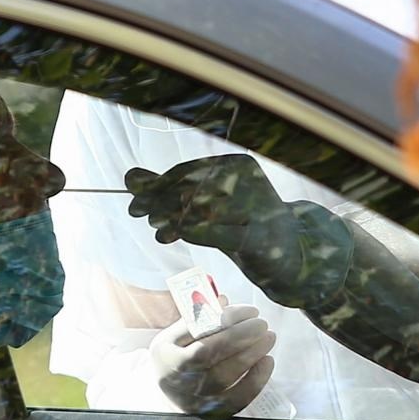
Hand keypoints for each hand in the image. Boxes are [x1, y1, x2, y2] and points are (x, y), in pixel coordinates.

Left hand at [124, 155, 300, 275]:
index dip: (157, 185)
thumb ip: (169, 191)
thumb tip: (130, 178)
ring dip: (173, 219)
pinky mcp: (262, 236)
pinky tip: (173, 234)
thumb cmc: (243, 226)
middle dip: (160, 200)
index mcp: (237, 164)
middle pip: (193, 188)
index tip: (134, 199)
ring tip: (157, 231)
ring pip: (204, 209)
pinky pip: (221, 232)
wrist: (288, 254)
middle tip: (137, 212)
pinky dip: (194, 232)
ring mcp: (258, 207)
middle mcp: (249, 179)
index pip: (189, 171)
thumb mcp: (204, 207)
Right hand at [148, 303, 275, 416]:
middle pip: (211, 358)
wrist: (170, 394)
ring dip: (251, 355)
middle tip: (262, 324)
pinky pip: (237, 399)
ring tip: (268, 338)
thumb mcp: (176, 335)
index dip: (227, 323)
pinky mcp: (212, 413)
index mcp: (166, 354)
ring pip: (225, 378)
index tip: (249, 311)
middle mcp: (177, 380)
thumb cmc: (177, 356)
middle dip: (241, 338)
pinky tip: (267, 361)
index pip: (197, 334)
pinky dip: (256, 380)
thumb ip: (197, 317)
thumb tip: (222, 301)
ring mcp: (194, 400)